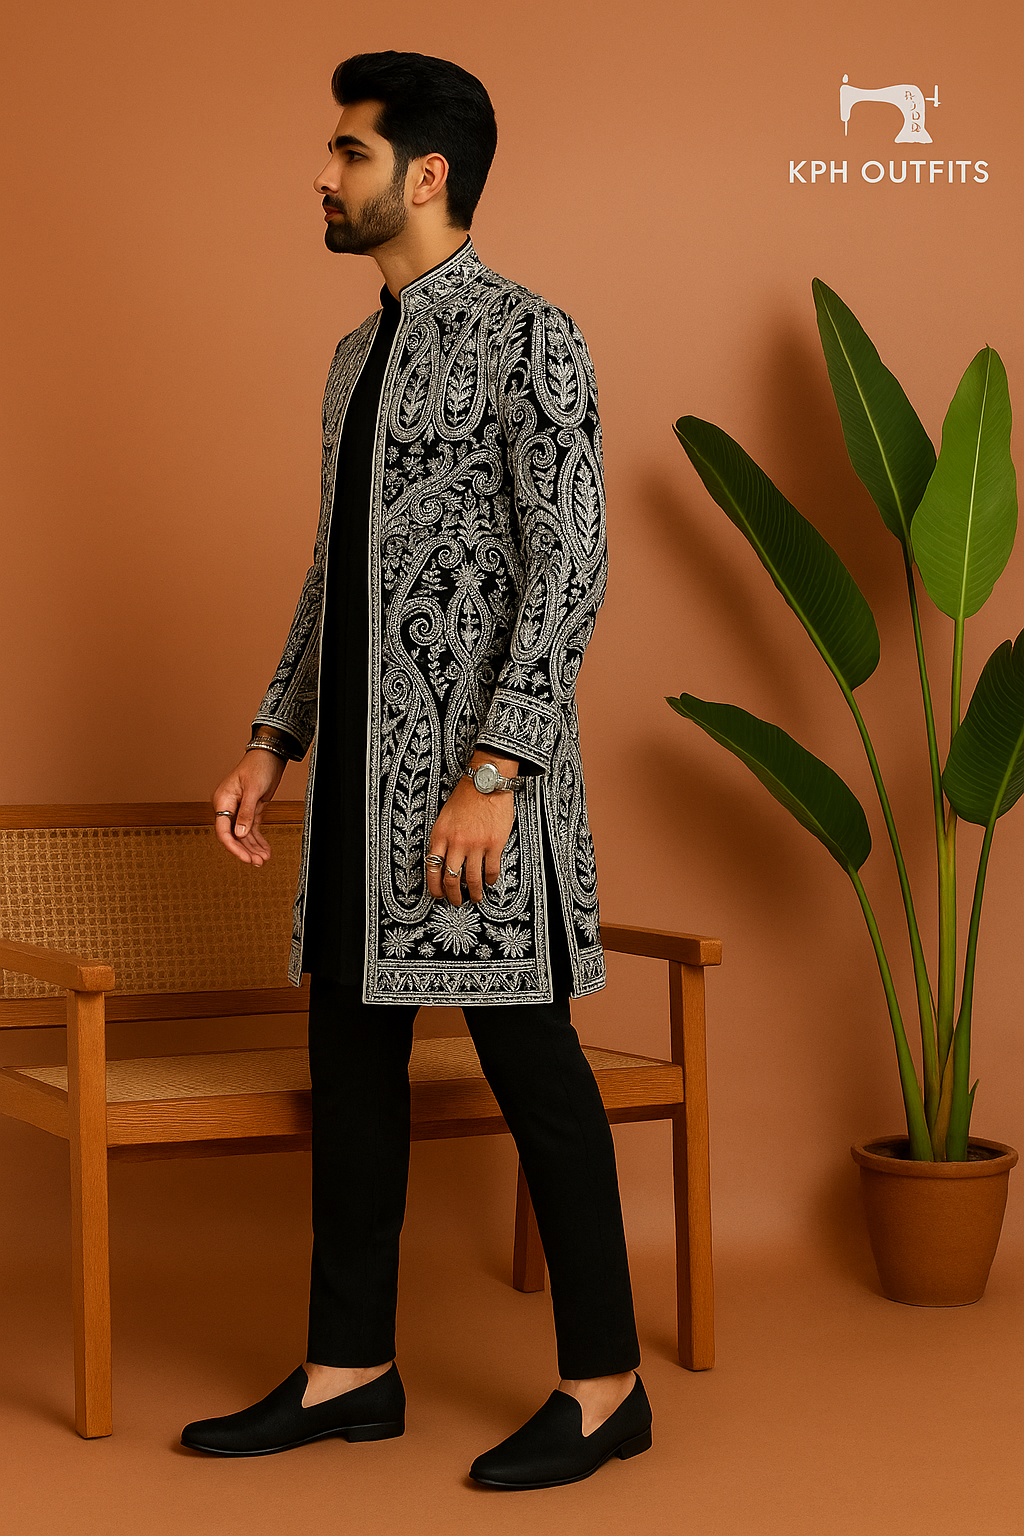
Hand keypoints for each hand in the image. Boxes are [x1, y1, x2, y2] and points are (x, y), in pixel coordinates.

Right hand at [212, 747, 284, 866]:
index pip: (223, 830)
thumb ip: (246, 813)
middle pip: (233, 835)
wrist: (270, 755)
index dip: (233, 846)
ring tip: (263, 859)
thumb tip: (239, 835)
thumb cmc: (258, 766)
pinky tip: (265, 850)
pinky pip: (252, 830)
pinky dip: (258, 840)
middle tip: (256, 862)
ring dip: (253, 848)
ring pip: (243, 835)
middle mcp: (228, 807)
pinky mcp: (251, 811)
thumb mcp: (253, 790)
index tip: (244, 858)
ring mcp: (239, 810)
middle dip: (245, 850)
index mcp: (222, 800)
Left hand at [426, 754, 518, 905]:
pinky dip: (491, 879)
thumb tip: (443, 861)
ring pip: (472, 879)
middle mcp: (456, 843)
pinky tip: (490, 881)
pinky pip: (491, 869)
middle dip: (453, 895)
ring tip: (476, 897)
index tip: (438, 895)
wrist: (486, 783)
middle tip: (456, 902)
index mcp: (440, 836)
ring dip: (474, 892)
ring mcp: (476, 845)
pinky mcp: (494, 844)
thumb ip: (442, 840)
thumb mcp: (444, 818)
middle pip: (451, 879)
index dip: (435, 887)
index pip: (432, 869)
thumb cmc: (465, 797)